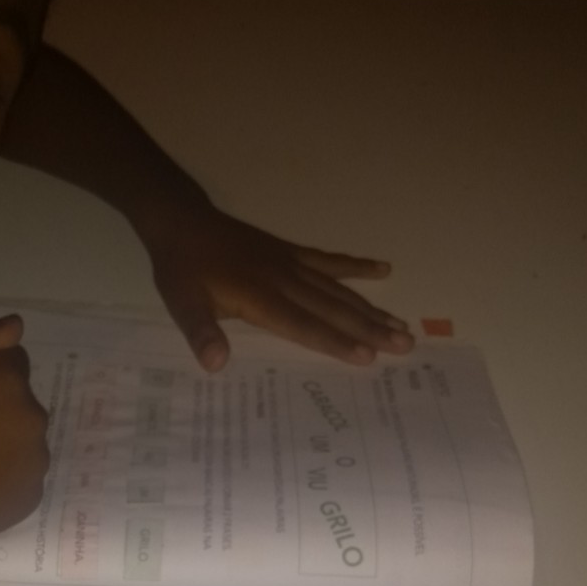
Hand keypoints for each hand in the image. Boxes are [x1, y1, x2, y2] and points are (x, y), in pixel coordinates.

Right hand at [0, 316, 48, 559]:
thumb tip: (16, 326)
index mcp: (9, 382)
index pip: (12, 360)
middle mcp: (34, 417)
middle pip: (20, 400)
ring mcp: (37, 460)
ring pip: (24, 437)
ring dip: (3, 439)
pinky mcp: (33, 494)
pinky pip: (22, 473)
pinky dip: (5, 474)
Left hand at [144, 204, 412, 370]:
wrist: (182, 222)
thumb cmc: (182, 270)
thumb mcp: (181, 303)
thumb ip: (201, 332)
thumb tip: (216, 363)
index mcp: (259, 297)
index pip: (304, 325)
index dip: (335, 342)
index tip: (368, 356)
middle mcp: (284, 279)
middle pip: (333, 308)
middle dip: (369, 328)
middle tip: (406, 344)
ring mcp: (291, 263)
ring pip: (338, 288)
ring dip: (371, 308)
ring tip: (403, 325)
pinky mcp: (291, 252)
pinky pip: (330, 261)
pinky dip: (356, 267)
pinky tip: (383, 270)